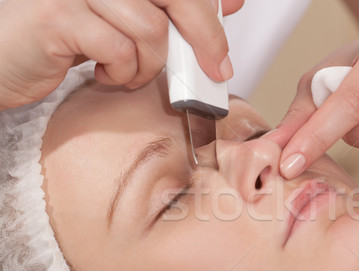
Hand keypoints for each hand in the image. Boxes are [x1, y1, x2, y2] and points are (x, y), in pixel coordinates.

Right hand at [0, 0, 242, 109]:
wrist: (4, 59)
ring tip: (128, 72)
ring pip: (151, 28)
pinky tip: (105, 74)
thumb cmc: (66, 39)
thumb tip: (228, 2)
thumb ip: (171, 10)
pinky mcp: (57, 15)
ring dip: (149, 64)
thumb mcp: (125, 20)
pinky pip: (119, 48)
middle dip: (205, 36)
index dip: (210, 2)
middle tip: (216, 68)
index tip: (234, 8)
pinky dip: (123, 72)